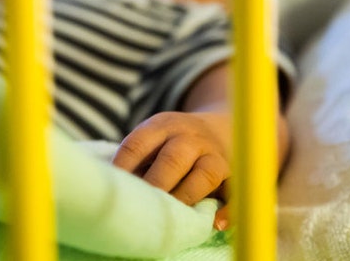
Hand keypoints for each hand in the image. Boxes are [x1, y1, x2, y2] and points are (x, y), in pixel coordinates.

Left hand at [112, 111, 231, 229]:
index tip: (114, 187)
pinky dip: (228, 209)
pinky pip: (235, 192)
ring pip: (206, 174)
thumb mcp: (156, 137)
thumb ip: (140, 157)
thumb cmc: (173, 143)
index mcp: (164, 125)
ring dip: (186, 195)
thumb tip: (118, 187)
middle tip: (143, 205)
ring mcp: (214, 155)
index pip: (140, 143)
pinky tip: (215, 223)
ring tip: (171, 215)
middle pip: (174, 158)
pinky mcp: (233, 174)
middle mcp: (191, 137)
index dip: (124, 165)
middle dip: (157, 182)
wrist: (221, 128)